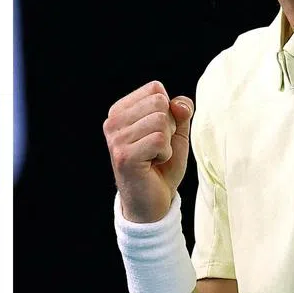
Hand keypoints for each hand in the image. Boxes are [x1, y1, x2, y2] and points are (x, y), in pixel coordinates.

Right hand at [103, 80, 193, 223]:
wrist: (153, 203)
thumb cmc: (162, 166)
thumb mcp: (176, 133)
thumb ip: (180, 111)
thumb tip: (180, 104)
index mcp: (120, 111)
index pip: (155, 89)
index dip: (168, 111)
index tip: (159, 133)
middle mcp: (113, 122)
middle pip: (159, 102)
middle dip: (169, 126)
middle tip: (158, 148)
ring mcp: (116, 139)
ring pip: (161, 120)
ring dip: (167, 142)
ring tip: (155, 156)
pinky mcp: (124, 156)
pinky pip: (159, 140)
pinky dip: (165, 153)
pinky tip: (153, 164)